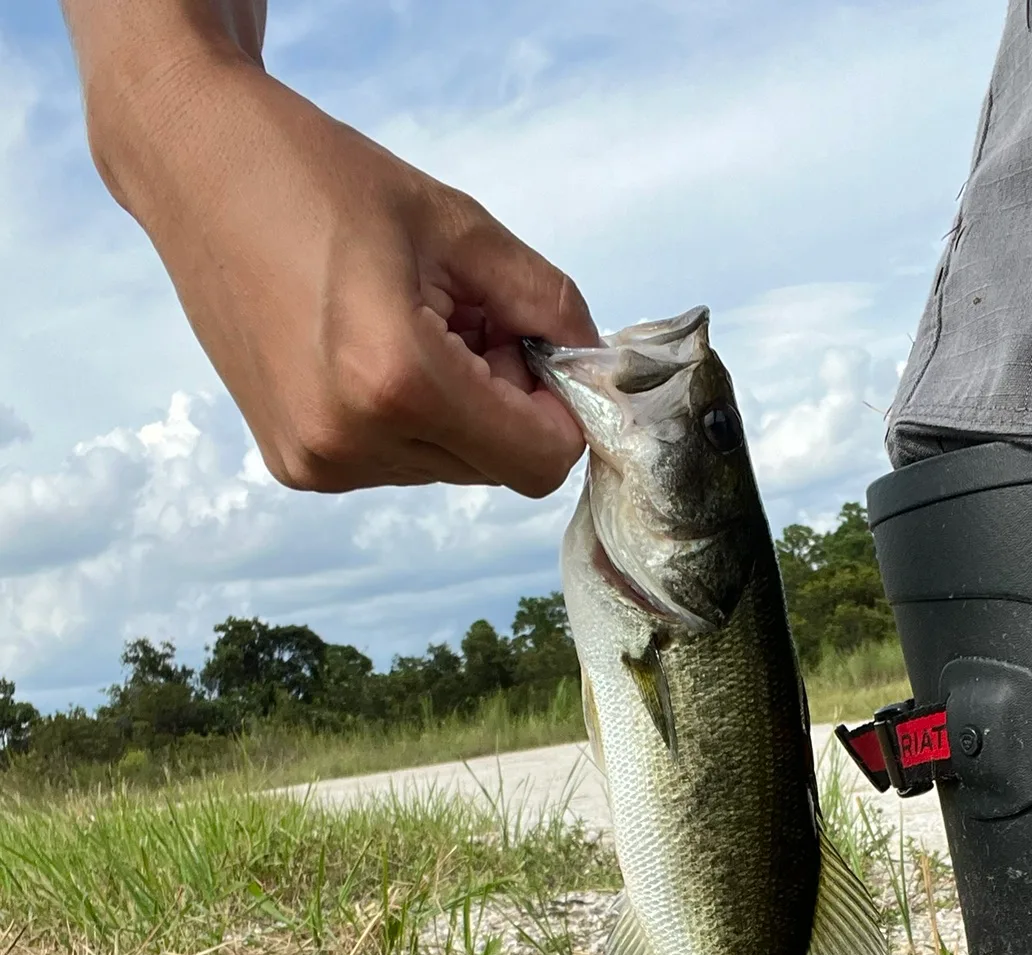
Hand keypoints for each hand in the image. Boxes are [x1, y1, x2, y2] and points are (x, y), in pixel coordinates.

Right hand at [72, 31, 596, 494]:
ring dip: (459, 412)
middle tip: (469, 320)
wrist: (194, 169)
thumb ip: (548, 303)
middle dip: (507, 405)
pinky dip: (412, 420)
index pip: (538, 462)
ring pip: (451, 469)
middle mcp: (353, 441)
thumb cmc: (323, 180)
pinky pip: (401, 463)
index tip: (543, 357)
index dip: (561, 415)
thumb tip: (597, 366)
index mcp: (396, 380)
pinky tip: (372, 353)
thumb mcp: (459, 226)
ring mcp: (318, 462)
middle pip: (497, 468)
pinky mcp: (296, 465)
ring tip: (411, 326)